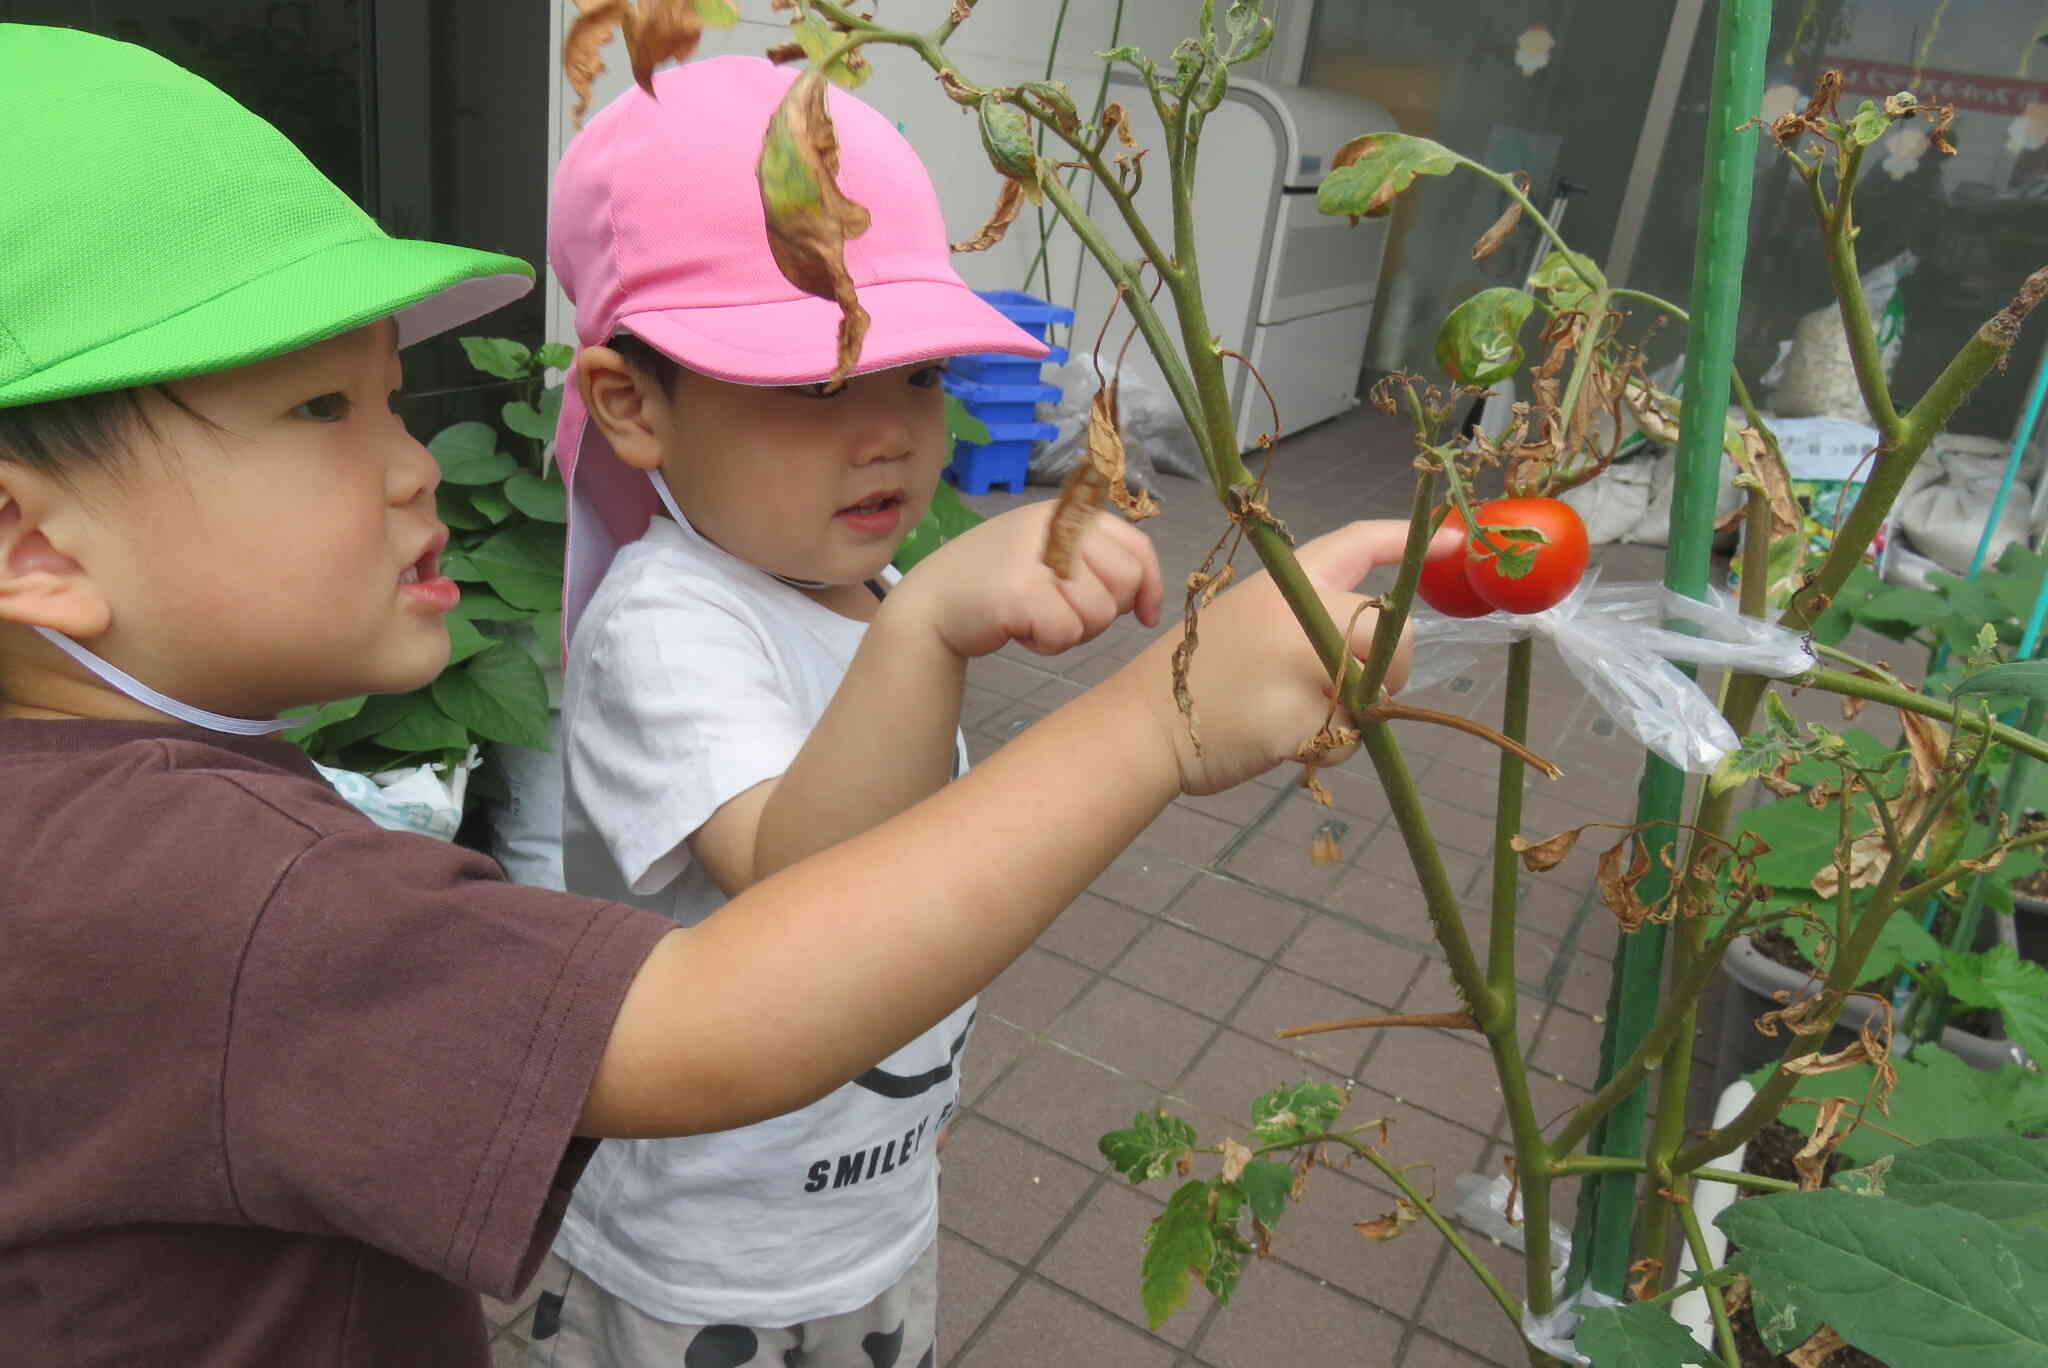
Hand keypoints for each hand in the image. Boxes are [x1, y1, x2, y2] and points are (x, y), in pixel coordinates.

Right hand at [892, 501, 1163, 659]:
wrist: (930, 604)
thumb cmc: (995, 584)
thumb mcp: (1047, 555)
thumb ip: (1093, 562)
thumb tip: (1146, 602)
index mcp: (1066, 513)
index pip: (1136, 546)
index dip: (1150, 586)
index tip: (1145, 615)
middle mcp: (1054, 525)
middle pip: (1126, 582)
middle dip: (1104, 612)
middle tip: (1064, 614)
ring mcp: (1035, 557)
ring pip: (1100, 613)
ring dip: (1072, 631)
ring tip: (1035, 618)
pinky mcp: (1019, 591)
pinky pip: (1067, 633)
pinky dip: (1047, 644)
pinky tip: (1019, 630)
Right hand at [1116, 520, 1458, 795]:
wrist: (1146, 722)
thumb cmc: (1200, 672)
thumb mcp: (1252, 616)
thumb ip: (1309, 616)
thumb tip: (1375, 638)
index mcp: (1288, 578)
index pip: (1360, 542)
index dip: (1411, 539)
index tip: (1458, 539)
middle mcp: (1302, 610)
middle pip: (1392, 632)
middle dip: (1388, 669)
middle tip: (1346, 691)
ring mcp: (1302, 662)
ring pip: (1377, 691)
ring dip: (1354, 714)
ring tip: (1297, 715)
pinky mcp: (1302, 716)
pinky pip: (1348, 737)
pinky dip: (1328, 749)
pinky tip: (1284, 739)